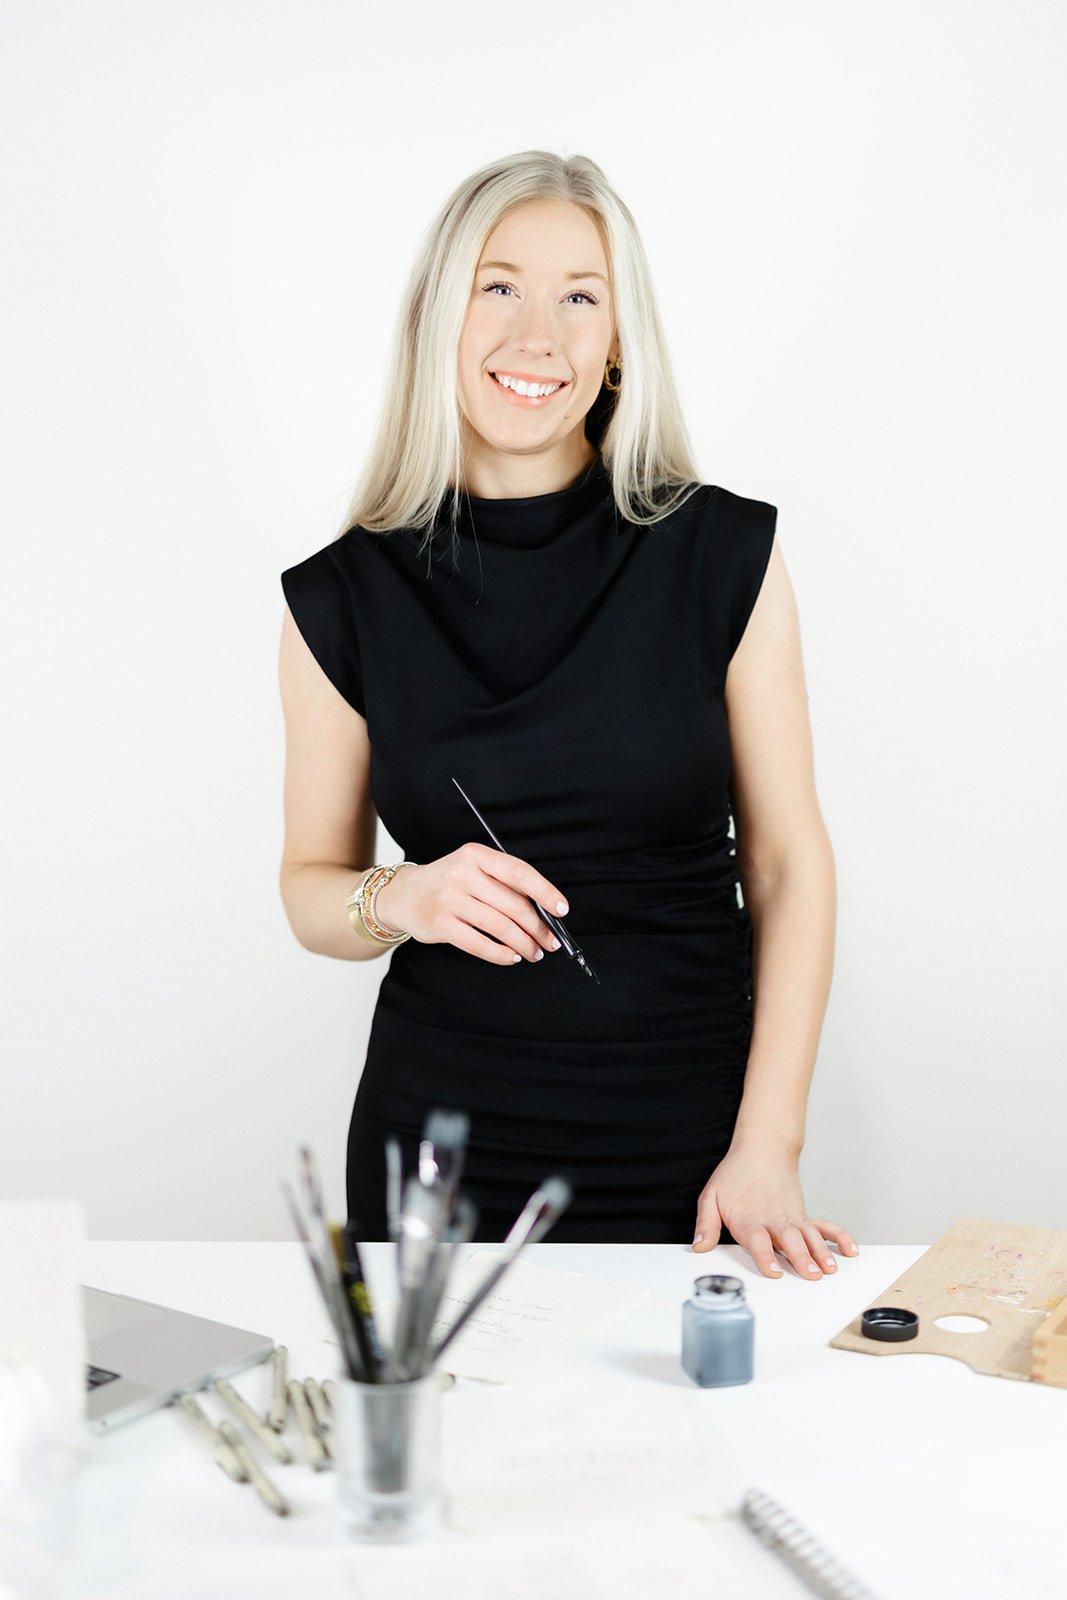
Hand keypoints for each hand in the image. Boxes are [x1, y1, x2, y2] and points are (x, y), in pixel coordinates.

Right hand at [373, 843, 568, 965]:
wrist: (403, 894)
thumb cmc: (448, 882)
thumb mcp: (473, 869)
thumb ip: (503, 884)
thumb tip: (544, 910)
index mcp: (476, 855)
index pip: (519, 872)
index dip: (544, 892)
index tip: (562, 909)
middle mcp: (462, 874)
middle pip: (513, 905)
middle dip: (538, 928)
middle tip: (549, 941)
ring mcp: (449, 899)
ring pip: (500, 927)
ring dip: (523, 944)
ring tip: (533, 952)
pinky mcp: (440, 924)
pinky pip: (479, 944)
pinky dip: (500, 954)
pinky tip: (511, 956)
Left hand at [691, 1145, 858, 1278]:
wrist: (761, 1150)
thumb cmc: (735, 1176)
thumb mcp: (711, 1196)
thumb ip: (706, 1223)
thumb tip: (699, 1246)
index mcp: (748, 1218)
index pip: (758, 1240)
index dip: (766, 1256)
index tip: (775, 1272)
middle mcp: (773, 1220)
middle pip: (789, 1240)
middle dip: (800, 1258)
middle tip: (811, 1274)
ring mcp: (791, 1218)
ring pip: (809, 1236)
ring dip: (821, 1252)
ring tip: (830, 1268)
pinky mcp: (803, 1216)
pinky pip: (825, 1226)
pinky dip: (839, 1237)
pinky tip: (850, 1250)